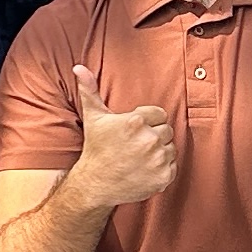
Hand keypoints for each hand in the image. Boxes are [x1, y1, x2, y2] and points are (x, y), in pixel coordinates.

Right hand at [66, 63, 176, 207]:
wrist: (96, 184)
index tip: (134, 132)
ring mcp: (158, 159)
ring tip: (140, 158)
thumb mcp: (93, 117)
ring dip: (160, 153)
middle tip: (136, 146)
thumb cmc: (96, 149)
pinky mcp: (164, 176)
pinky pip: (173, 166)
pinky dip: (163, 169)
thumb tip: (79, 67)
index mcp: (136, 121)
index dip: (148, 122)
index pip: (160, 114)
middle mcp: (149, 139)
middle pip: (166, 130)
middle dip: (154, 137)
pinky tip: (145, 170)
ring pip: (171, 148)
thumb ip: (90, 90)